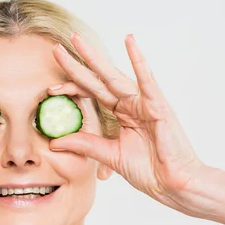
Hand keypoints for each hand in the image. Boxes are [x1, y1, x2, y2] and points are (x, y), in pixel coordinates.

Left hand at [47, 33, 205, 207]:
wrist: (174, 184)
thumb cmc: (150, 170)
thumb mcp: (109, 155)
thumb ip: (85, 144)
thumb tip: (54, 142)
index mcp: (121, 114)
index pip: (91, 94)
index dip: (71, 88)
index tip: (50, 88)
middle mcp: (131, 103)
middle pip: (98, 80)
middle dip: (77, 63)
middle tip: (56, 48)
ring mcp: (144, 102)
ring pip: (114, 76)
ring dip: (95, 58)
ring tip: (76, 40)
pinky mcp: (158, 105)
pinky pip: (147, 80)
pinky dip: (138, 60)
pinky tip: (129, 41)